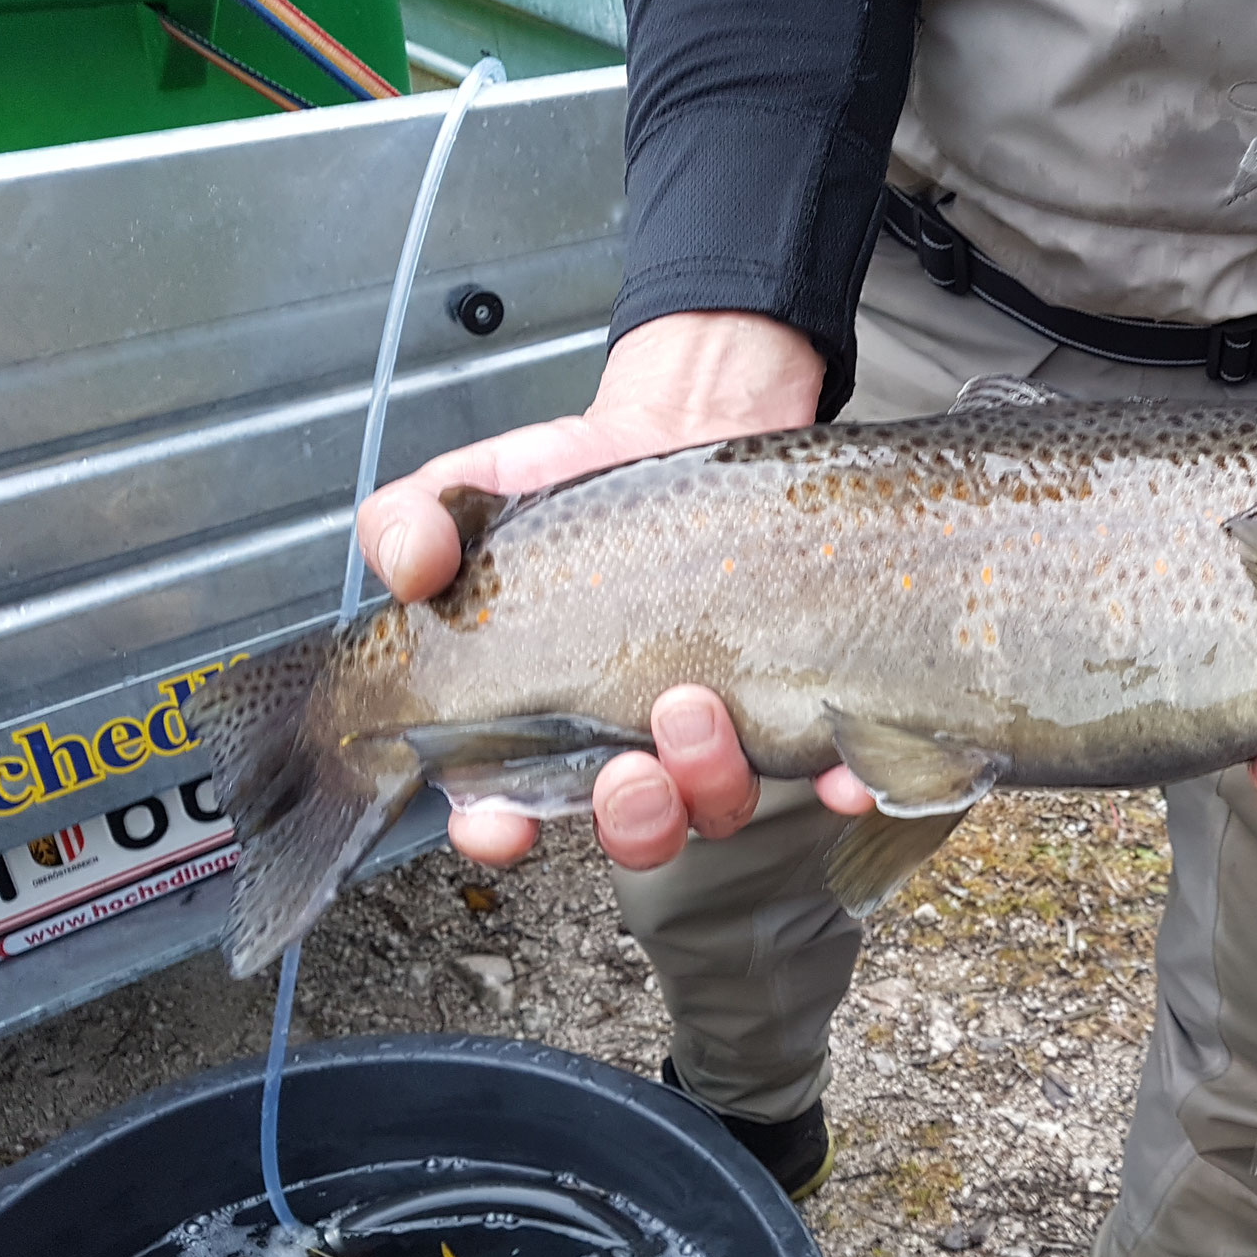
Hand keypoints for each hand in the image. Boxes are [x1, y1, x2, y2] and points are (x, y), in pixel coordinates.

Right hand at [356, 310, 826, 868]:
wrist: (691, 425)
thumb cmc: (572, 486)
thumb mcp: (470, 491)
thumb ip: (412, 525)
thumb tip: (407, 564)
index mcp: (541, 723)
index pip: (508, 812)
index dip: (499, 831)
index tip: (499, 821)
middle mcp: (631, 745)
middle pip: (632, 829)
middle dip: (632, 818)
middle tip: (629, 765)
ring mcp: (720, 733)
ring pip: (721, 804)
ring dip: (711, 781)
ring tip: (699, 707)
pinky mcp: (799, 702)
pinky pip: (833, 768)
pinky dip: (844, 781)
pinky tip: (850, 769)